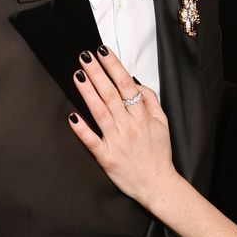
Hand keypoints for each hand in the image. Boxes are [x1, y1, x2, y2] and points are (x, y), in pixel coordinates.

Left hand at [68, 48, 179, 211]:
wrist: (158, 184)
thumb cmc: (159, 154)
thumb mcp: (163, 124)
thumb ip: (151, 102)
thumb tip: (136, 83)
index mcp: (142, 116)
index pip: (126, 85)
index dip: (113, 67)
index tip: (102, 52)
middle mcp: (129, 126)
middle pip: (111, 94)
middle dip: (97, 73)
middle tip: (85, 57)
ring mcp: (117, 141)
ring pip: (101, 112)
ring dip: (88, 93)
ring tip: (78, 75)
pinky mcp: (107, 157)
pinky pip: (92, 141)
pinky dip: (82, 130)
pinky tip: (72, 117)